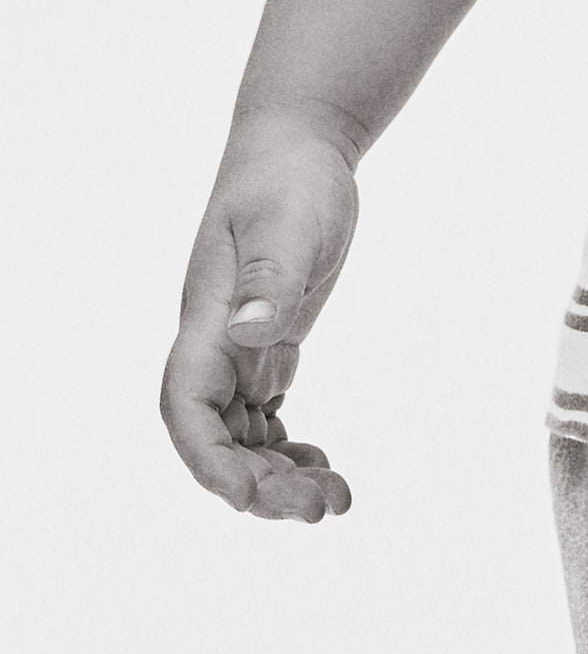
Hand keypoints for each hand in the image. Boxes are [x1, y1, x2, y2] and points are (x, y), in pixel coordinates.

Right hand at [159, 123, 358, 519]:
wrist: (298, 147)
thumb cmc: (288, 178)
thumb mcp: (287, 222)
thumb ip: (270, 278)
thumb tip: (254, 333)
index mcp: (206, 321)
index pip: (187, 409)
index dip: (210, 462)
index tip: (249, 499)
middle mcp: (213, 343)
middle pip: (217, 439)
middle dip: (260, 484)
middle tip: (323, 507)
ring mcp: (238, 347)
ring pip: (242, 436)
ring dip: (278, 476)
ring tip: (334, 499)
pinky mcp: (266, 344)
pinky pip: (263, 416)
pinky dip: (285, 448)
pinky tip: (322, 462)